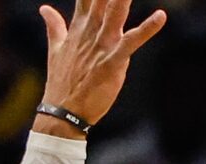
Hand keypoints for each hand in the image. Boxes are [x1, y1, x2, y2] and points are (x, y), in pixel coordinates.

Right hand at [37, 0, 166, 131]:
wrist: (62, 112)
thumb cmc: (62, 82)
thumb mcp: (57, 49)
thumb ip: (55, 26)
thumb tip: (44, 8)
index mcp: (79, 27)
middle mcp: (90, 32)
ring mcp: (101, 46)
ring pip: (115, 13)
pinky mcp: (113, 62)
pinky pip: (132, 42)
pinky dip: (148, 29)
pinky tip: (161, 16)